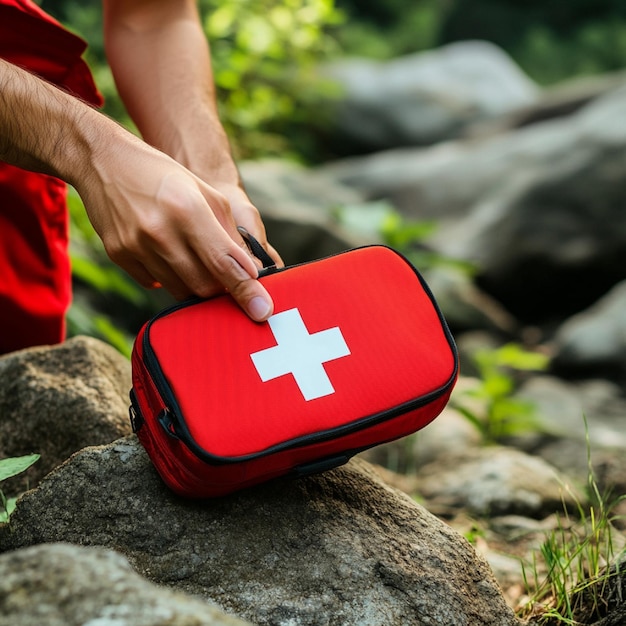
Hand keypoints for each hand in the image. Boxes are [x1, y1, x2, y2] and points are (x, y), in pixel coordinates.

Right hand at [76, 134, 274, 321]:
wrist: (104, 161)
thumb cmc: (165, 176)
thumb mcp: (205, 193)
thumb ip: (229, 234)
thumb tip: (249, 273)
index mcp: (188, 209)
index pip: (224, 262)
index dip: (246, 290)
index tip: (262, 310)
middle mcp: (160, 231)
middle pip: (204, 286)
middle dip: (221, 287)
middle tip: (225, 275)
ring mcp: (135, 246)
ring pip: (180, 290)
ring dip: (195, 282)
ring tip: (191, 254)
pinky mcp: (118, 255)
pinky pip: (155, 284)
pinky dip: (169, 276)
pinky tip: (165, 251)